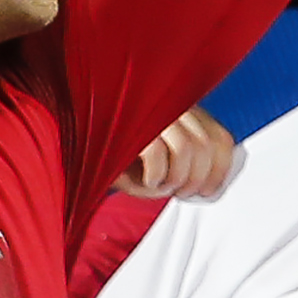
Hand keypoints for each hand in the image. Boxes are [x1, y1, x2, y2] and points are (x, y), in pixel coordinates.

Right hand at [115, 106, 237, 199]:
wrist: (76, 140)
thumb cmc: (117, 152)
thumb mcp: (157, 161)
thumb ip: (183, 168)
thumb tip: (205, 186)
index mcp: (182, 109)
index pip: (220, 137)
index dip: (221, 169)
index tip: (209, 191)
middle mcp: (170, 103)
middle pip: (207, 146)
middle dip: (198, 179)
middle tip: (182, 193)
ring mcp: (151, 108)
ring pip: (187, 148)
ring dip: (178, 178)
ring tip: (162, 186)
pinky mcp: (129, 119)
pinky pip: (156, 152)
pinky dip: (156, 175)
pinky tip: (146, 181)